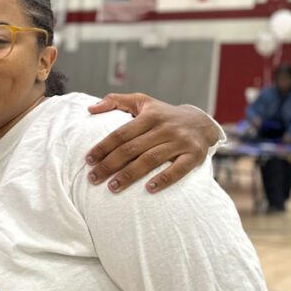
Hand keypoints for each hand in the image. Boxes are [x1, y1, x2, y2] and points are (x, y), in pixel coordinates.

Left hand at [83, 95, 223, 193]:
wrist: (202, 122)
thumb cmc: (163, 115)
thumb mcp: (142, 102)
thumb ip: (116, 101)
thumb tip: (90, 108)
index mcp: (151, 116)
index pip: (122, 133)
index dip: (103, 147)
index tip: (88, 160)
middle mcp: (166, 128)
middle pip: (132, 149)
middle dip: (110, 165)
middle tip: (92, 178)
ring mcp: (181, 142)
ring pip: (151, 160)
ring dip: (130, 175)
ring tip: (112, 188)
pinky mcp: (194, 155)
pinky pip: (179, 169)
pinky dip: (164, 179)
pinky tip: (149, 189)